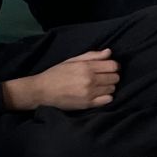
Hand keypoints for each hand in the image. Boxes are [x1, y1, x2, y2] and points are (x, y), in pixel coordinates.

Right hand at [2, 50, 119, 111]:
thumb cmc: (56, 74)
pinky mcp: (88, 104)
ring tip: (99, 86)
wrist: (41, 91)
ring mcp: (89, 93)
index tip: (108, 68)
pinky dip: (107, 97)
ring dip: (108, 87)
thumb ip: (91, 56)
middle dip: (111, 76)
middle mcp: (90, 80)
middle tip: (103, 77)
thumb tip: (109, 52)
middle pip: (115, 77)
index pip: (113, 66)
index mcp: (86, 67)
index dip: (113, 66)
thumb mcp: (72, 61)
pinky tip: (99, 94)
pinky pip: (108, 100)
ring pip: (112, 88)